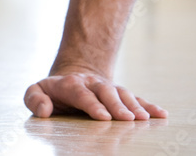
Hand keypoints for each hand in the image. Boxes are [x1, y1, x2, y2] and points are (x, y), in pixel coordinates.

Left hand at [24, 69, 167, 120]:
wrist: (73, 76)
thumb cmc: (52, 91)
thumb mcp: (36, 91)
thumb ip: (34, 99)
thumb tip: (44, 110)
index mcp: (70, 84)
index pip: (81, 93)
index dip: (92, 104)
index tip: (103, 117)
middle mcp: (92, 84)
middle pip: (106, 92)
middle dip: (117, 106)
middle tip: (128, 119)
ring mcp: (108, 88)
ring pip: (123, 94)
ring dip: (134, 107)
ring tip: (144, 119)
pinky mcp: (121, 95)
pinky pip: (137, 99)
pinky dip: (149, 106)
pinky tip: (161, 115)